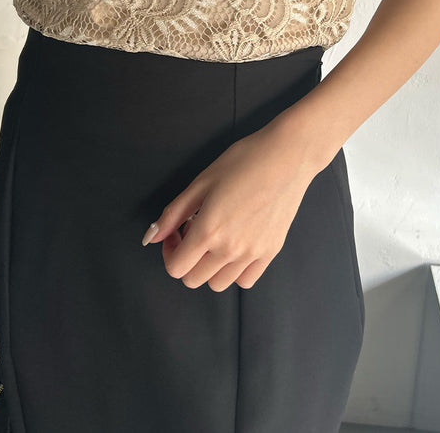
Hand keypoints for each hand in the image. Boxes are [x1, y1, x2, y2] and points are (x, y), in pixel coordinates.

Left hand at [141, 117, 315, 291]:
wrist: (287, 156)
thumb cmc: (244, 160)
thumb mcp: (202, 181)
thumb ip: (173, 213)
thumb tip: (151, 237)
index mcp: (209, 230)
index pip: (176, 268)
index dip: (169, 251)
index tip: (177, 231)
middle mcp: (230, 249)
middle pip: (194, 279)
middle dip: (187, 258)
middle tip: (195, 230)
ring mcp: (253, 254)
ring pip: (218, 284)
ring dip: (209, 266)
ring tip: (217, 237)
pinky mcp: (271, 252)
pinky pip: (245, 280)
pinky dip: (234, 270)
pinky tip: (236, 245)